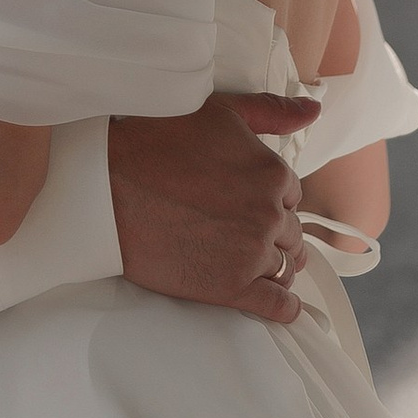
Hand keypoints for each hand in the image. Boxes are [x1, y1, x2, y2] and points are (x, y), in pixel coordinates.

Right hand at [108, 95, 319, 321]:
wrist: (104, 186)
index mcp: (271, 172)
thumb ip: (270, 111)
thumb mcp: (218, 112)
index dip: (270, 199)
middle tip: (242, 232)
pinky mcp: (231, 287)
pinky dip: (284, 306)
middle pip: (290, 233)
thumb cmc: (154, 141)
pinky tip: (279, 303)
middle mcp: (269, 214)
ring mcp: (252, 253)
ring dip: (275, 265)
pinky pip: (278, 305)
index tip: (246, 203)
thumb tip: (312, 110)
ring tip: (253, 263)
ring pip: (286, 267)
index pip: (291, 195)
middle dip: (272, 233)